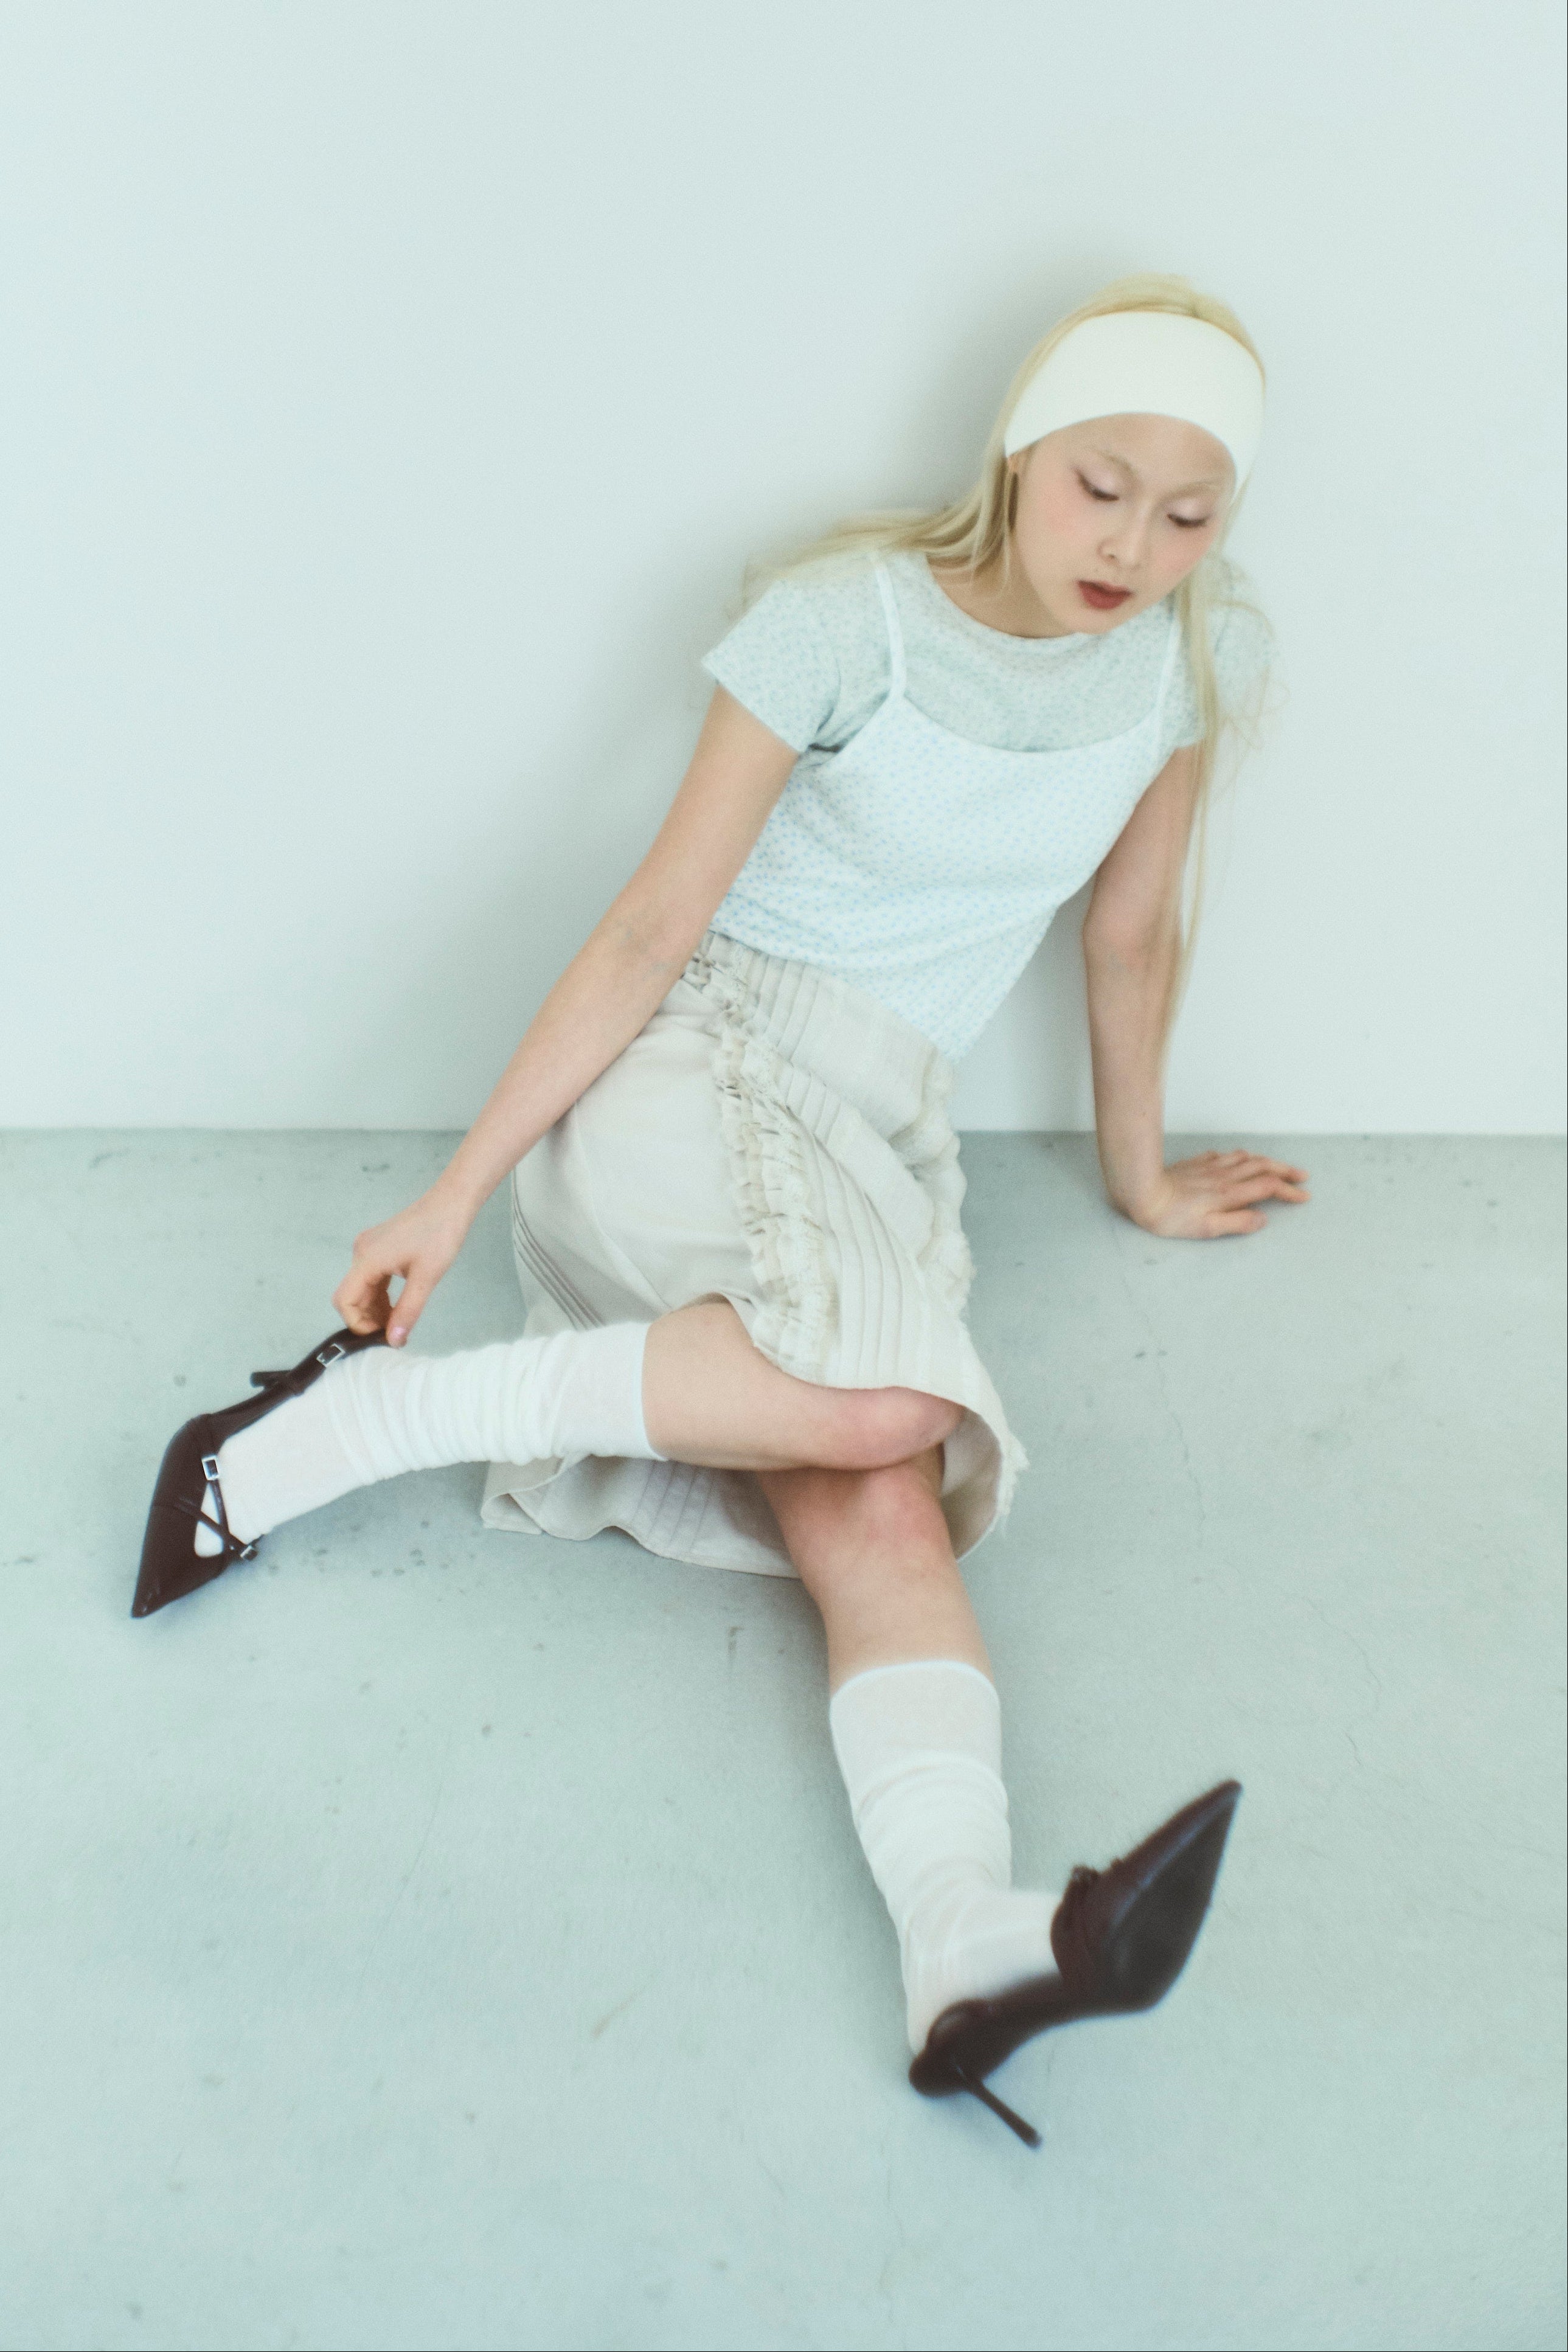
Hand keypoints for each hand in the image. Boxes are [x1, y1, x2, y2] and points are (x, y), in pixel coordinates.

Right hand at [332, 1187, 474, 1344]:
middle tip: (393, 1335)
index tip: (381, 1336)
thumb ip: (408, 1311)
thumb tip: (394, 1341)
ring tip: (398, 1324)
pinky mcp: (379, 1248)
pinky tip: (398, 1307)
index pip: (344, 1300)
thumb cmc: (440, 1236)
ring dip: (375, 1309)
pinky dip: (381, 1296)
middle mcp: (361, 1253)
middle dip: (368, 1319)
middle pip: (352, 1296)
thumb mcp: (426, 1278)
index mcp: (367, 1259)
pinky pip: (372, 1278)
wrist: (451, 1203)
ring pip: (362, 1288)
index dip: (358, 1324)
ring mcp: (369, 1249)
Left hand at [1122, 1149, 1310, 1239]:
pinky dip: (1239, 1156)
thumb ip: (1237, 1223)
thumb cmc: (1171, 1217)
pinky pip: (1225, 1155)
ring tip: (1277, 1166)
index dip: (1289, 1191)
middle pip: (1263, 1167)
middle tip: (1302, 1176)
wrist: (1142, 1192)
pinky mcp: (1196, 1163)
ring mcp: (1211, 1166)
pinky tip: (1238, 1159)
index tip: (1303, 1197)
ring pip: (1246, 1157)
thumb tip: (1263, 1219)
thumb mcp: (1207, 1229)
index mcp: (1230, 1193)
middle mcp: (1225, 1176)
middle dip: (1286, 1171)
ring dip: (1266, 1160)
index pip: (1269, 1188)